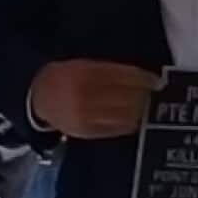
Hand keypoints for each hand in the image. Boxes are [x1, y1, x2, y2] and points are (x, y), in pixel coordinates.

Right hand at [30, 59, 158, 138]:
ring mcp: (85, 115)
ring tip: (146, 105)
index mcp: (85, 74)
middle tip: (154, 93)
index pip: (122, 77)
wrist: (41, 98)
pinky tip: (134, 118)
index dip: (143, 79)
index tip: (156, 80)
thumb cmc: (67, 78)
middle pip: (125, 96)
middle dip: (144, 95)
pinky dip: (128, 123)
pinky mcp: (86, 131)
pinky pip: (114, 129)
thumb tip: (142, 77)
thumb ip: (111, 71)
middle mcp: (85, 95)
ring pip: (122, 114)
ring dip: (139, 110)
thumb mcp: (85, 65)